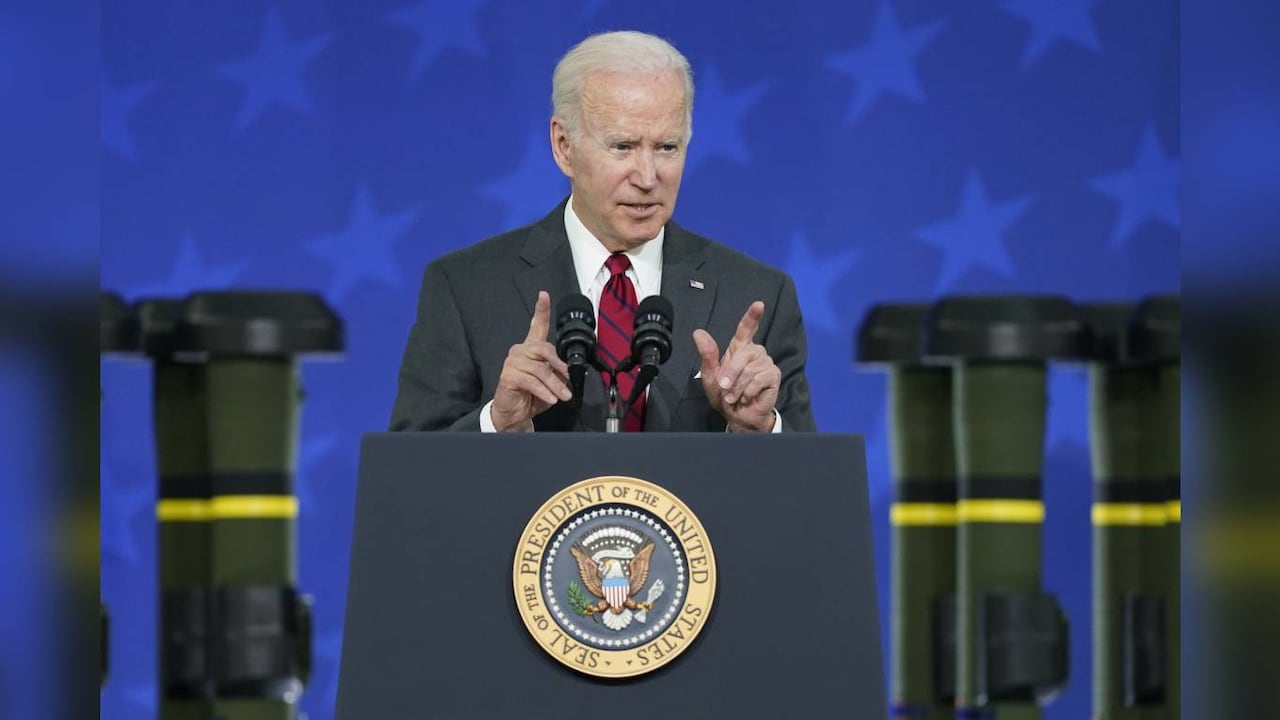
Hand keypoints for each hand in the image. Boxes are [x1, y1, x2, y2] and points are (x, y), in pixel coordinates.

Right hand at [491, 291, 572, 431]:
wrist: (514, 414)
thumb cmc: (531, 396)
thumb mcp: (550, 383)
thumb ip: (557, 372)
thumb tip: (569, 371)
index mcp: (532, 349)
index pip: (537, 325)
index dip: (541, 310)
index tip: (543, 295)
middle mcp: (521, 351)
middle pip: (544, 349)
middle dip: (559, 366)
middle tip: (568, 380)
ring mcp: (513, 362)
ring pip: (540, 369)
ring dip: (554, 385)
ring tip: (562, 396)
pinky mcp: (508, 376)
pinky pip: (532, 382)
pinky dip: (544, 391)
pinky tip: (550, 399)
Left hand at [692, 301, 779, 432]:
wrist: (737, 416)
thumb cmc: (724, 395)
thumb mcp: (710, 376)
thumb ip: (707, 355)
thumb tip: (698, 332)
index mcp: (739, 349)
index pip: (747, 328)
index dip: (752, 316)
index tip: (759, 305)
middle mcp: (754, 352)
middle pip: (744, 353)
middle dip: (731, 373)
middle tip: (724, 388)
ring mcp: (766, 363)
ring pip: (750, 369)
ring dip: (738, 386)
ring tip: (734, 396)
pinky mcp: (773, 376)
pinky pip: (760, 379)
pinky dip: (749, 391)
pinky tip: (746, 397)